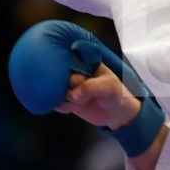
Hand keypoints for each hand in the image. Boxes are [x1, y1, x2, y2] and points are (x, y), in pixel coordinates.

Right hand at [8, 19, 165, 155]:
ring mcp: (67, 84)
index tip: (55, 58)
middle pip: (57, 72)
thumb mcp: (110, 88)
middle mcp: (73, 70)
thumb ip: (92, 87)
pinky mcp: (64, 99)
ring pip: (54, 88)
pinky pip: (55, 102)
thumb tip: (73, 94)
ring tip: (79, 101)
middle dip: (66, 83)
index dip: (58, 56)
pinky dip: (61, 106)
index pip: (66, 55)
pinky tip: (72, 108)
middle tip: (76, 91)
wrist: (115, 114)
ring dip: (63, 96)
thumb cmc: (115, 94)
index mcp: (83, 61)